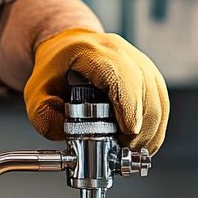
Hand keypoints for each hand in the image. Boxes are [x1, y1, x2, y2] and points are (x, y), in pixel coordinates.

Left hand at [23, 28, 169, 150]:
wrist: (70, 46)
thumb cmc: (56, 68)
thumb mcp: (36, 91)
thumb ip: (43, 115)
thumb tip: (65, 133)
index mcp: (92, 52)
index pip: (119, 76)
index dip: (128, 106)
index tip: (128, 131)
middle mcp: (121, 53)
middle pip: (144, 91)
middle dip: (140, 127)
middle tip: (124, 149)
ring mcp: (139, 63)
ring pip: (158, 98)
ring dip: (150, 130)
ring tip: (132, 150)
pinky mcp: (149, 75)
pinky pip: (161, 102)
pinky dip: (156, 127)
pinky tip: (144, 143)